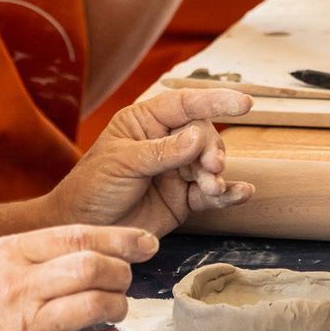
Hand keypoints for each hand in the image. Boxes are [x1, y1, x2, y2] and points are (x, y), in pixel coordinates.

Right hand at [0, 223, 156, 330]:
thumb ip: (45, 252)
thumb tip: (105, 245)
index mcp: (10, 253)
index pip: (79, 235)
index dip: (122, 238)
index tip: (146, 243)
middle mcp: (19, 286)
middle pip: (93, 267)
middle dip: (122, 272)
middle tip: (124, 281)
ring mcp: (28, 326)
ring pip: (98, 304)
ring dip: (120, 306)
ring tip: (115, 309)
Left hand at [47, 89, 255, 236]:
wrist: (85, 229)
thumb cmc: (92, 188)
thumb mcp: (122, 163)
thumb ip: (162, 151)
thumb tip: (197, 136)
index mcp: (146, 122)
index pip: (185, 104)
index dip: (216, 100)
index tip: (244, 104)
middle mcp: (165, 141)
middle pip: (204, 135)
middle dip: (212, 150)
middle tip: (210, 168)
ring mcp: (177, 170)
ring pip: (211, 163)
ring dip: (217, 174)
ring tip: (213, 188)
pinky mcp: (183, 198)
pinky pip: (211, 193)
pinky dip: (227, 193)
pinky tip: (240, 193)